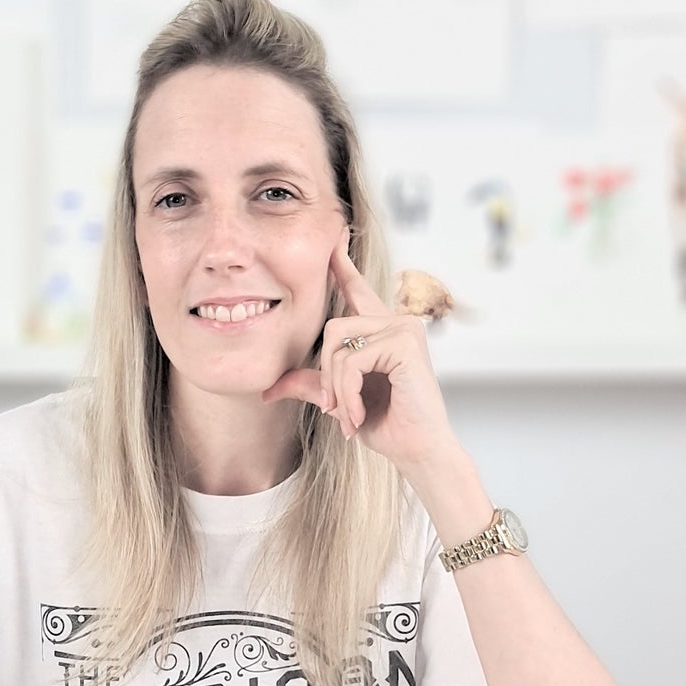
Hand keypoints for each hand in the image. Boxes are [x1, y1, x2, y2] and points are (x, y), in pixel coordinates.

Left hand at [262, 229, 456, 475]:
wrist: (418, 451)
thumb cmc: (386, 426)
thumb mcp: (339, 401)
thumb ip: (311, 384)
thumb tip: (268, 389)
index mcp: (381, 331)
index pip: (355, 290)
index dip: (341, 264)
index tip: (334, 234)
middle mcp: (395, 322)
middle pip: (331, 328)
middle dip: (326, 375)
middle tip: (337, 410)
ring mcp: (403, 328)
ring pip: (338, 345)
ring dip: (336, 389)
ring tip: (349, 417)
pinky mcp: (404, 342)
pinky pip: (351, 361)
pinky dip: (347, 394)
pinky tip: (359, 417)